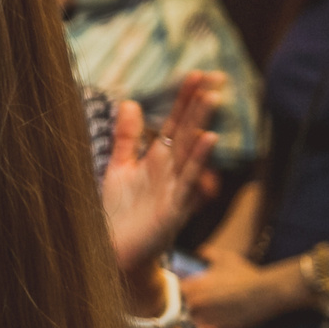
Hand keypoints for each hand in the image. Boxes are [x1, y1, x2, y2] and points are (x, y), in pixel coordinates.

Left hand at [100, 75, 222, 275]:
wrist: (115, 252)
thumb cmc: (120, 213)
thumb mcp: (120, 169)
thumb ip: (127, 137)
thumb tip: (130, 102)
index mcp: (158, 161)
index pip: (175, 124)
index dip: (184, 100)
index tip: (194, 74)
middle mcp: (170, 172)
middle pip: (187, 133)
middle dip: (198, 106)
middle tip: (213, 78)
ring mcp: (175, 190)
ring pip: (191, 152)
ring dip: (202, 125)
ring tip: (212, 99)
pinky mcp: (175, 209)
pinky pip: (189, 182)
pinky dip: (198, 161)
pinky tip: (208, 139)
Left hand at [181, 253, 295, 327]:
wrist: (267, 292)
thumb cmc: (246, 275)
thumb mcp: (227, 258)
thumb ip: (209, 253)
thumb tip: (199, 252)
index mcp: (197, 286)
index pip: (174, 294)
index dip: (178, 295)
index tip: (183, 295)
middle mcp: (200, 303)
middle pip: (181, 311)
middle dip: (185, 310)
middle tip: (193, 309)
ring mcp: (209, 318)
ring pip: (193, 324)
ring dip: (196, 322)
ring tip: (205, 319)